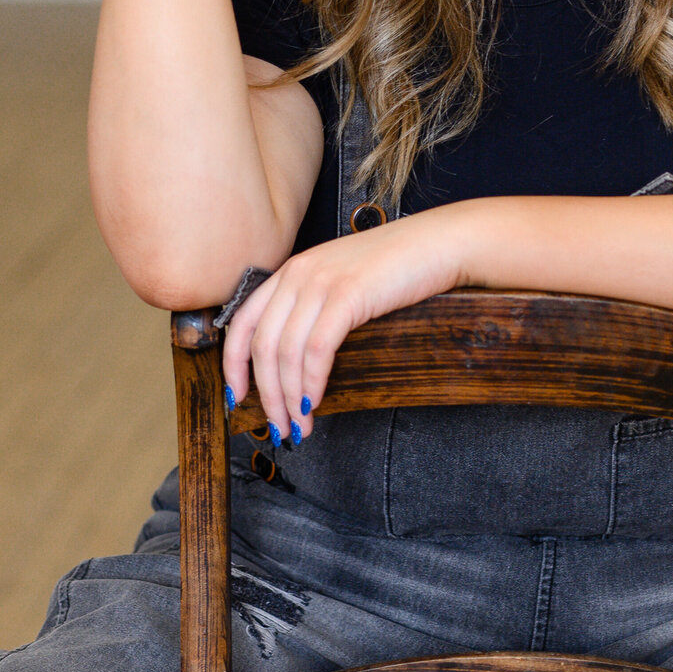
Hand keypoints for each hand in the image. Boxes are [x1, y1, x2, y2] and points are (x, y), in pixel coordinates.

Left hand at [221, 213, 466, 444]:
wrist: (438, 244)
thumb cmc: (397, 268)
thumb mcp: (342, 280)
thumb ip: (314, 306)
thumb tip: (295, 362)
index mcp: (293, 270)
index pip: (243, 321)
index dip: (234, 365)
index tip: (237, 397)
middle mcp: (299, 273)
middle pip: (262, 345)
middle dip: (265, 395)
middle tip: (277, 428)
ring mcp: (322, 282)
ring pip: (286, 352)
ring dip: (288, 398)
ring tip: (299, 426)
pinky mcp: (348, 294)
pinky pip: (316, 349)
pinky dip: (311, 382)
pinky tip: (315, 402)